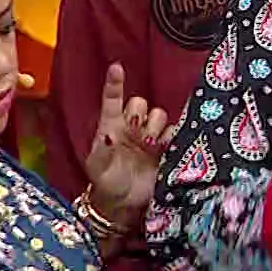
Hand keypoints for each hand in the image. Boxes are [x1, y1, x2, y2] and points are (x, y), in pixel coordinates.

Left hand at [83, 63, 175, 226]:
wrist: (124, 203)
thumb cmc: (105, 182)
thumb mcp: (97, 168)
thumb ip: (101, 152)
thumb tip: (107, 136)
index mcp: (111, 126)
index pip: (112, 100)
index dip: (115, 83)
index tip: (116, 67)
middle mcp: (132, 127)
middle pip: (142, 104)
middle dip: (142, 114)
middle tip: (138, 133)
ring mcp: (150, 137)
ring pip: (159, 115)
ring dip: (156, 127)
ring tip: (150, 146)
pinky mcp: (165, 148)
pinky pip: (174, 132)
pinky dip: (171, 137)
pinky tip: (163, 150)